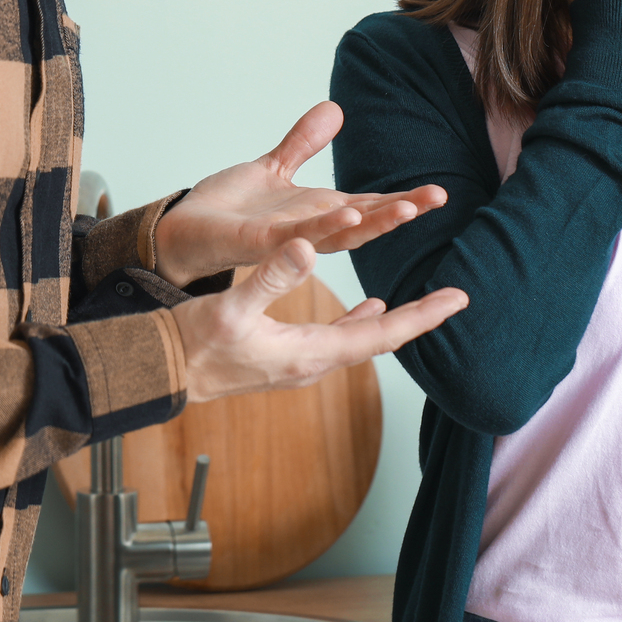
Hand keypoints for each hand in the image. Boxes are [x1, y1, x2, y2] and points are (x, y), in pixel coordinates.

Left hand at [152, 102, 446, 286]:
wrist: (182, 234)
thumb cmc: (227, 209)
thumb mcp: (272, 168)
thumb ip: (303, 143)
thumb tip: (335, 108)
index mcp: (316, 213)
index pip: (369, 205)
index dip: (403, 200)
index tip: (439, 192)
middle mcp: (308, 230)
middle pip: (365, 222)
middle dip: (401, 211)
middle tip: (438, 198)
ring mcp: (286, 240)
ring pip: (338, 234)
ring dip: (371, 222)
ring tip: (404, 208)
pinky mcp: (258, 243)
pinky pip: (296, 236)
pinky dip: (322, 226)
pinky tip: (346, 214)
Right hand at [173, 238, 468, 401]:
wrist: (163, 375)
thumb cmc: (194, 344)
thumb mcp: (232, 305)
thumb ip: (270, 276)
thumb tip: (307, 246)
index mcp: (309, 352)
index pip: (381, 334)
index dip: (421, 315)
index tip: (458, 299)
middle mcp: (313, 363)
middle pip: (381, 339)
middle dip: (419, 317)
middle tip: (457, 298)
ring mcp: (300, 363)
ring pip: (362, 339)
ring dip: (394, 320)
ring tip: (424, 304)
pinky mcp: (287, 357)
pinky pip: (339, 339)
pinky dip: (361, 321)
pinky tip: (367, 308)